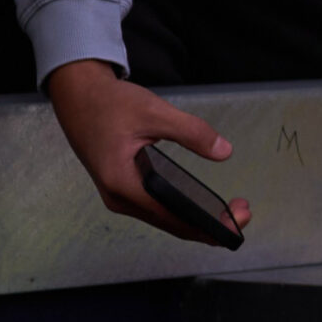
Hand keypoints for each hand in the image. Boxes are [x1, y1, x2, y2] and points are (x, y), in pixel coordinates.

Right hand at [45, 59, 251, 244]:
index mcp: (123, 185)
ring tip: (229, 211)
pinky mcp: (122, 188)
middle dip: (209, 225)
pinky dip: (180, 210)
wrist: (78, 96)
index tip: (237, 220)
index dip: (209, 224)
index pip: (174, 218)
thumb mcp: (155, 113)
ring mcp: (119, 196)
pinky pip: (155, 208)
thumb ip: (191, 133)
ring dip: (195, 219)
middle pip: (170, 225)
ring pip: (163, 219)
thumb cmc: (109, 104)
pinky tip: (200, 206)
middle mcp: (119, 198)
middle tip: (243, 212)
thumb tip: (224, 151)